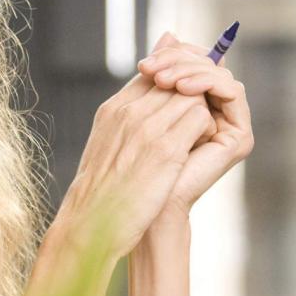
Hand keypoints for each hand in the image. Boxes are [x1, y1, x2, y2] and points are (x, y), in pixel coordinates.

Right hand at [48, 33, 215, 259]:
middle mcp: (127, 112)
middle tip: (198, 120)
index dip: (176, 80)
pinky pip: (200, 117)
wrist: (88, 223)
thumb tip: (147, 102)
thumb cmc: (101, 192)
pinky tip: (197, 150)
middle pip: (175, 77)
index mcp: (111, 110)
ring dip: (201, 113)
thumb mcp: (107, 147)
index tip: (186, 99)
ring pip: (191, 94)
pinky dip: (206, 130)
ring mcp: (146, 128)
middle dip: (193, 93)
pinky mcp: (166, 149)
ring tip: (195, 138)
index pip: (152, 72)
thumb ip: (127, 121)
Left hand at [137, 38, 254, 218]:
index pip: (189, 64)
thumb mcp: (137, 108)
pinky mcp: (236, 137)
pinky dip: (209, 82)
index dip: (171, 56)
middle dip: (179, 60)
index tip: (145, 62)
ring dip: (191, 69)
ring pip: (218, 75)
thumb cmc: (128, 162)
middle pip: (206, 66)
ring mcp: (224, 125)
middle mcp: (209, 113)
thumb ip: (154, 74)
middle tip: (152, 66)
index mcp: (186, 106)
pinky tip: (183, 88)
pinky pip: (231, 92)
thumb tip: (167, 32)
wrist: (132, 205)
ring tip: (166, 79)